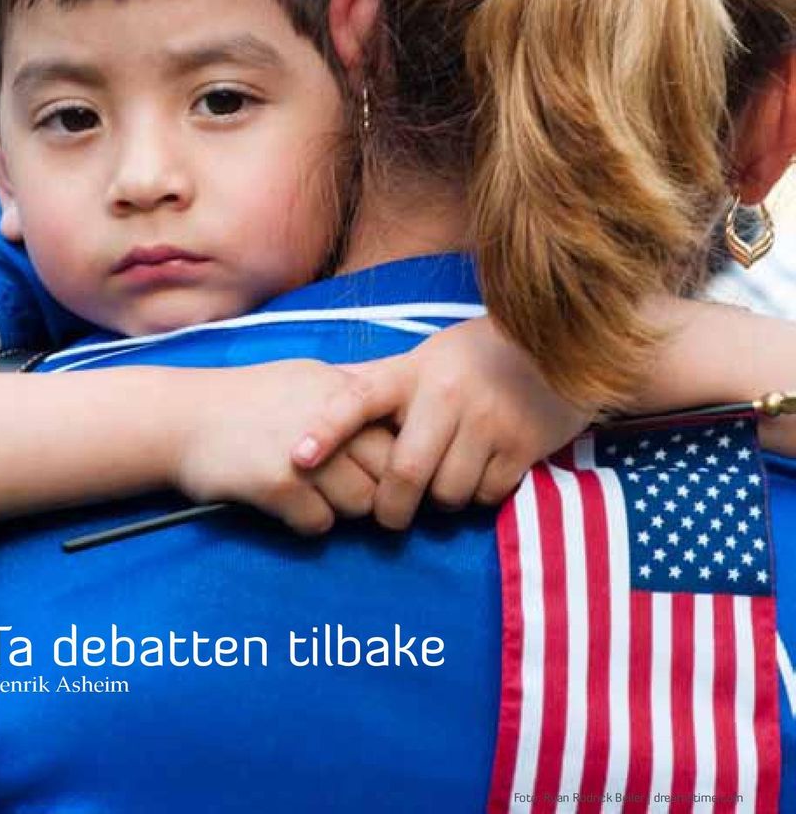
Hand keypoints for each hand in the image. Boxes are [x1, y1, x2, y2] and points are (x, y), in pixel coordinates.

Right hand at [168, 361, 393, 536]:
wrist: (181, 418)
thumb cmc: (246, 400)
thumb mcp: (306, 377)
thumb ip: (351, 396)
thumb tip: (400, 418)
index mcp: (342, 389)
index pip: (399, 436)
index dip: (391, 460)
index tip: (372, 470)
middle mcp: (331, 417)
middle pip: (388, 473)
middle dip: (373, 489)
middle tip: (344, 490)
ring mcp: (306, 452)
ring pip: (360, 504)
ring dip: (339, 508)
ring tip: (311, 494)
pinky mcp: (278, 485)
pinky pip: (320, 524)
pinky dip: (305, 522)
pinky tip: (284, 504)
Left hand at [291, 320, 594, 529]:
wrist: (558, 342)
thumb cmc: (474, 356)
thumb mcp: (425, 357)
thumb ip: (381, 382)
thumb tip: (324, 390)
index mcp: (413, 371)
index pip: (359, 397)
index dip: (326, 428)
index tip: (298, 457)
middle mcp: (446, 393)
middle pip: (406, 472)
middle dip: (392, 507)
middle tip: (388, 516)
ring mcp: (487, 420)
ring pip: (446, 492)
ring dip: (441, 500)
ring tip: (445, 479)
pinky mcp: (522, 444)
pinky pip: (485, 495)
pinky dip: (478, 497)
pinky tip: (480, 473)